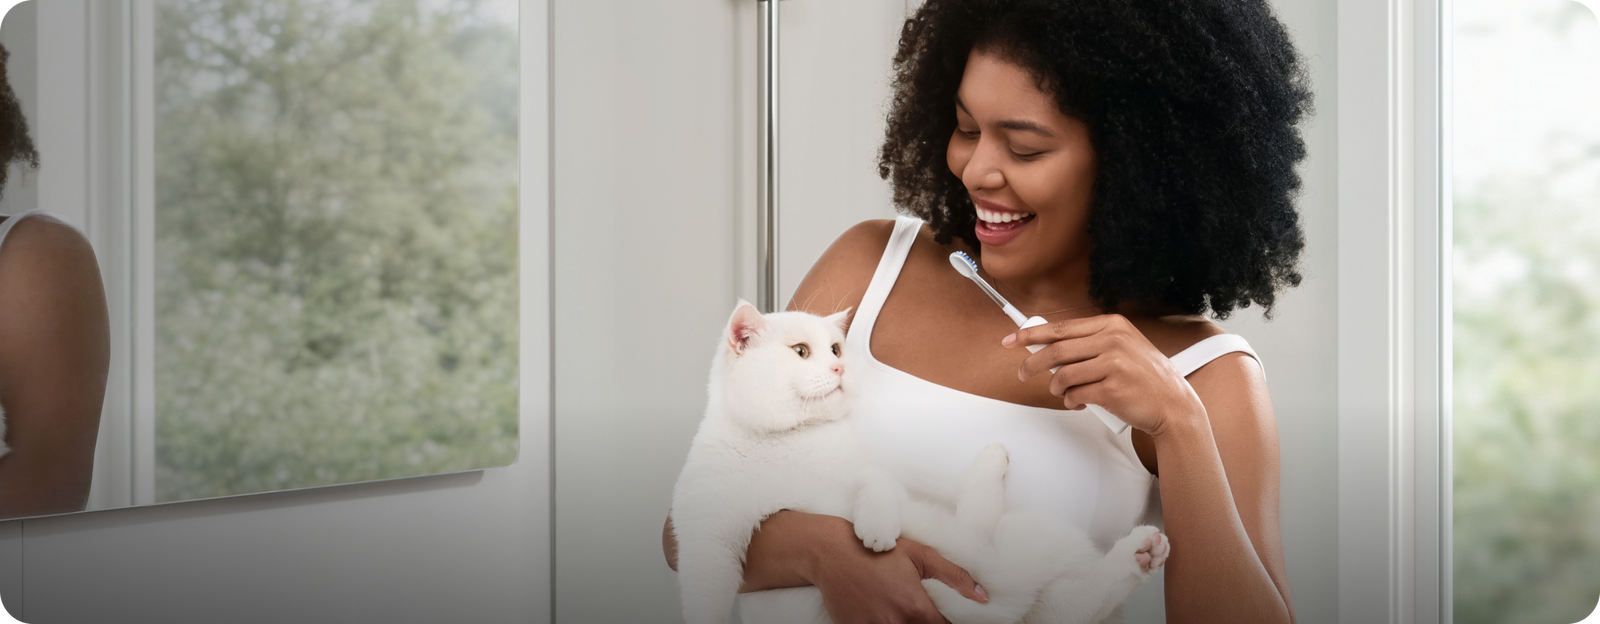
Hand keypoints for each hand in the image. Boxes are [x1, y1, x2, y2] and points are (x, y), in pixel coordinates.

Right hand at [810, 535, 987, 623]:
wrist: (831, 553)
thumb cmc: (876, 550)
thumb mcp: (919, 555)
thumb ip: (954, 576)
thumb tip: (982, 596)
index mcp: (915, 607)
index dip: (944, 623)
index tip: (940, 616)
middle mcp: (894, 623)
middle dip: (922, 622)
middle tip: (912, 607)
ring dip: (901, 623)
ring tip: (895, 607)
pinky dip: (880, 623)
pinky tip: (878, 611)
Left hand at [1002, 313, 1203, 435]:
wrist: (1173, 404)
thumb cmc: (1144, 378)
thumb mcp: (1123, 347)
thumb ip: (1090, 344)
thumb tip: (1048, 347)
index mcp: (1112, 325)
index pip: (1061, 328)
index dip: (1031, 334)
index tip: (1012, 340)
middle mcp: (1113, 340)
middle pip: (1056, 350)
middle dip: (1032, 364)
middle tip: (1023, 374)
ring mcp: (1114, 364)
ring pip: (1063, 376)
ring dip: (1056, 388)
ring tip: (1063, 392)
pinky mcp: (1112, 388)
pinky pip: (1075, 395)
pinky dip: (1071, 401)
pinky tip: (1079, 402)